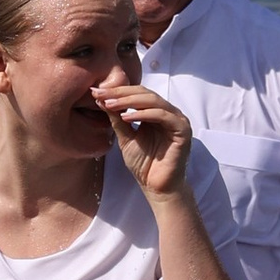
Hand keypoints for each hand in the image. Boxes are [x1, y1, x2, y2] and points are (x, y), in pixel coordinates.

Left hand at [94, 78, 195, 207]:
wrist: (156, 187)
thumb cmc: (143, 164)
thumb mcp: (125, 137)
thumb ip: (117, 118)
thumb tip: (102, 98)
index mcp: (156, 112)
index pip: (137, 94)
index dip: (117, 92)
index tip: (95, 92)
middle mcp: (168, 113)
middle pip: (145, 93)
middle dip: (121, 93)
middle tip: (101, 94)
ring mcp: (177, 120)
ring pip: (153, 101)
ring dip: (129, 101)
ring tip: (110, 104)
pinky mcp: (183, 130)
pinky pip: (162, 116)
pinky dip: (143, 114)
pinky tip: (126, 117)